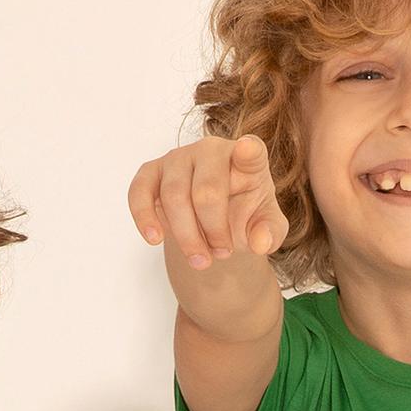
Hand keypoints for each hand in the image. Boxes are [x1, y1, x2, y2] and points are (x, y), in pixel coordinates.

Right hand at [127, 133, 288, 268]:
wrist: (215, 220)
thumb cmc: (245, 215)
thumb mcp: (267, 228)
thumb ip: (270, 234)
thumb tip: (260, 242)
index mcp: (248, 158)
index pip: (252, 152)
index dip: (248, 152)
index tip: (247, 150)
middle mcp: (211, 150)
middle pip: (206, 191)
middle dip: (213, 231)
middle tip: (223, 254)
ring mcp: (178, 158)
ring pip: (174, 196)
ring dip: (186, 236)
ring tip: (200, 260)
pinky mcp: (151, 171)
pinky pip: (139, 192)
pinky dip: (144, 218)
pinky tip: (154, 239)